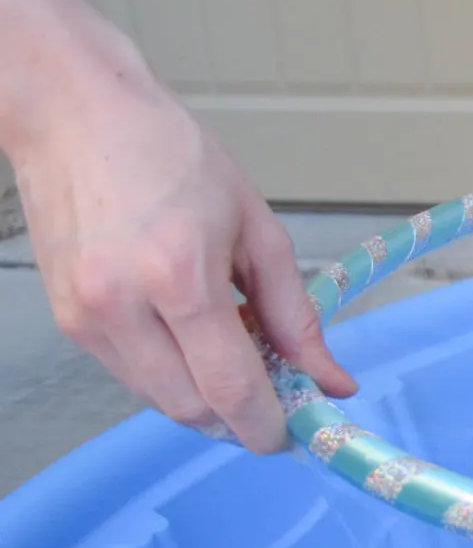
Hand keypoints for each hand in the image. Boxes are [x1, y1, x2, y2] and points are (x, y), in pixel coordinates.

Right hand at [14, 62, 355, 451]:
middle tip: (277, 395)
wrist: (76, 116)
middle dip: (239, 418)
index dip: (269, 424)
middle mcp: (120, 306)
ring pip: (159, 398)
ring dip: (205, 397)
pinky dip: (171, 372)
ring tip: (234, 350)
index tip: (297, 430)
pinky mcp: (67, 321)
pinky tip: (192, 335)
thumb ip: (295, 313)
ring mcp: (85, 317)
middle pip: (191, 408)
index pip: (229, 388)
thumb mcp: (257, 228)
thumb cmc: (170, 156)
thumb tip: (331, 378)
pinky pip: (131, 374)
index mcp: (178, 276)